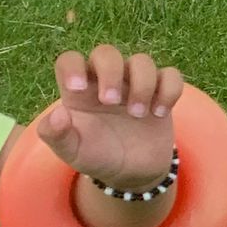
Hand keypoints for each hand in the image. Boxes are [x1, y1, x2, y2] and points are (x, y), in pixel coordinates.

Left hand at [36, 45, 182, 188]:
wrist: (131, 173)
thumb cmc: (97, 157)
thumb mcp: (71, 152)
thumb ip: (56, 135)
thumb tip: (58, 113)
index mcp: (80, 90)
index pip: (70, 60)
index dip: (72, 67)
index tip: (77, 89)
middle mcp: (107, 80)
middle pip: (107, 53)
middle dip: (110, 72)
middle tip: (112, 102)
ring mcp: (135, 84)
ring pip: (142, 61)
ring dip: (143, 84)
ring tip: (139, 114)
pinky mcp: (161, 92)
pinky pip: (171, 76)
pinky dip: (169, 90)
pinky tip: (160, 113)